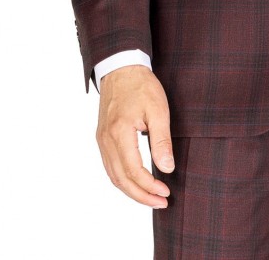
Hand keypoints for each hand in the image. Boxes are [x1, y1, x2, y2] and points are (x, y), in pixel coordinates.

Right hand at [96, 64, 174, 207]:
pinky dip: (123, 179)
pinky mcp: (102, 138)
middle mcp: (106, 140)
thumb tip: (167, 168)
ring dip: (132, 190)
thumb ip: (162, 140)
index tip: (166, 192)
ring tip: (151, 197)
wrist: (121, 68)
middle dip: (141, 195)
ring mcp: (101, 140)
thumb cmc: (141, 86)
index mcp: (119, 133)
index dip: (149, 186)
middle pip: (120, 179)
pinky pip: (110, 166)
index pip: (133, 171)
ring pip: (113, 176)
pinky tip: (137, 182)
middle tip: (161, 202)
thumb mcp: (158, 109)